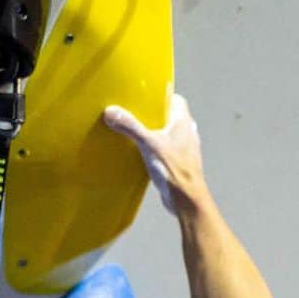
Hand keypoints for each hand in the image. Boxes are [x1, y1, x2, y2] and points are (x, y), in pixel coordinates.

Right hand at [102, 94, 206, 214]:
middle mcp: (186, 133)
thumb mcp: (148, 144)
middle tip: (135, 116)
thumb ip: (130, 126)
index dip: (161, 97)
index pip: (175, 99)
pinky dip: (155, 151)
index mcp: (183, 121)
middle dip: (153, 117)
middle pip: (169, 117)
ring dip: (153, 135)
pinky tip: (142, 156)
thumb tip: (112, 112)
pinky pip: (165, 152)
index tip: (145, 97)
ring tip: (136, 136)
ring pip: (167, 135)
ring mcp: (184, 150)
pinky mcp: (178, 165)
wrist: (186, 200)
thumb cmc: (175, 170)